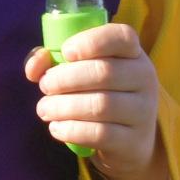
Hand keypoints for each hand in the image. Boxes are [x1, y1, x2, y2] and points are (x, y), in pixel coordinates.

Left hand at [27, 21, 162, 179]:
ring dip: (63, 106)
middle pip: (104, 72)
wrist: (127, 143)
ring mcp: (144, 112)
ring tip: (44, 108)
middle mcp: (144, 78)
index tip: (66, 52)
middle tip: (45, 86)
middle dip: (64, 79)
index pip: (122, 37)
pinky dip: (71, 130)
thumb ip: (52, 60)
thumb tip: (34, 67)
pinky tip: (56, 127)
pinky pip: (100, 134)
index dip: (92, 42)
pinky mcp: (134, 141)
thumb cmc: (96, 94)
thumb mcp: (79, 71)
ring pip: (100, 105)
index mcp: (132, 53)